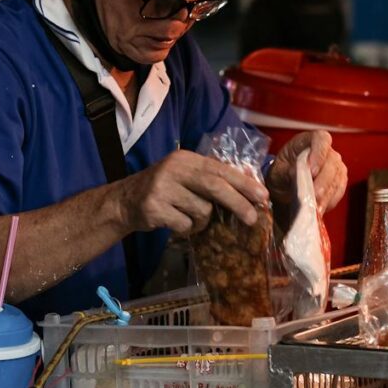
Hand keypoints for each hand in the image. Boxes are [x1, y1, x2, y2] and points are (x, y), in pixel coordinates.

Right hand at [110, 150, 268, 236]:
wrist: (124, 201)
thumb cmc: (164, 189)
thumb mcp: (186, 176)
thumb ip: (211, 178)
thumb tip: (250, 187)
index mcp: (186, 158)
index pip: (221, 169)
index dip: (244, 183)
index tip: (262, 196)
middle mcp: (174, 169)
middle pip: (214, 187)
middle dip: (238, 204)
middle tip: (253, 218)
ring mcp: (162, 188)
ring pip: (201, 211)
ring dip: (202, 221)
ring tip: (189, 217)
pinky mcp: (154, 207)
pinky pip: (185, 225)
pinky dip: (186, 229)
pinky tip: (174, 222)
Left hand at [269, 131, 347, 213]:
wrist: (285, 187)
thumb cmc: (281, 174)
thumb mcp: (277, 172)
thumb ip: (286, 171)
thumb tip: (295, 174)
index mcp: (309, 141)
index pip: (321, 139)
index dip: (319, 153)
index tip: (312, 170)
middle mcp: (326, 151)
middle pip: (332, 162)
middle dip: (323, 181)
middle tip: (314, 195)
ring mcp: (335, 166)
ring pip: (337, 178)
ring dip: (327, 195)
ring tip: (316, 207)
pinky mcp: (338, 181)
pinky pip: (339, 190)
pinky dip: (330, 201)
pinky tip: (320, 208)